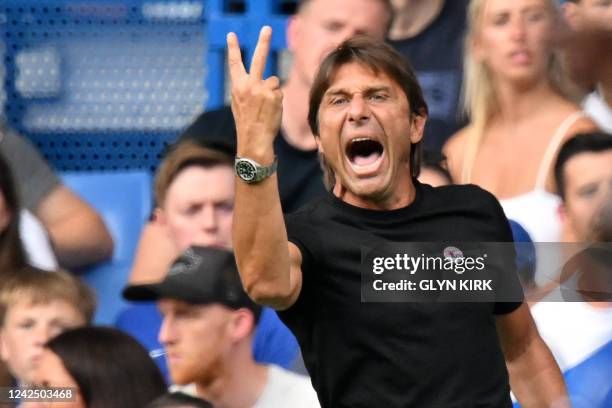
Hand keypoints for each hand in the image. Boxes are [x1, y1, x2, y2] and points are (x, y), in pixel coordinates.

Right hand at [227, 26, 281, 161]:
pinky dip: (277, 101)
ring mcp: (262, 89)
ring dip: (273, 93)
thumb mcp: (240, 104)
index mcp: (237, 87)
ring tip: (266, 108)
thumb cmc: (248, 124)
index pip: (234, 64)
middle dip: (262, 41)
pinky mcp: (274, 95)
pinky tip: (271, 111)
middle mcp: (249, 85)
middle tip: (267, 28)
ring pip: (273, 82)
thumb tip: (266, 81)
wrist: (254, 140)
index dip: (232, 48)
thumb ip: (248, 90)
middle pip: (258, 59)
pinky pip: (279, 92)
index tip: (231, 35)